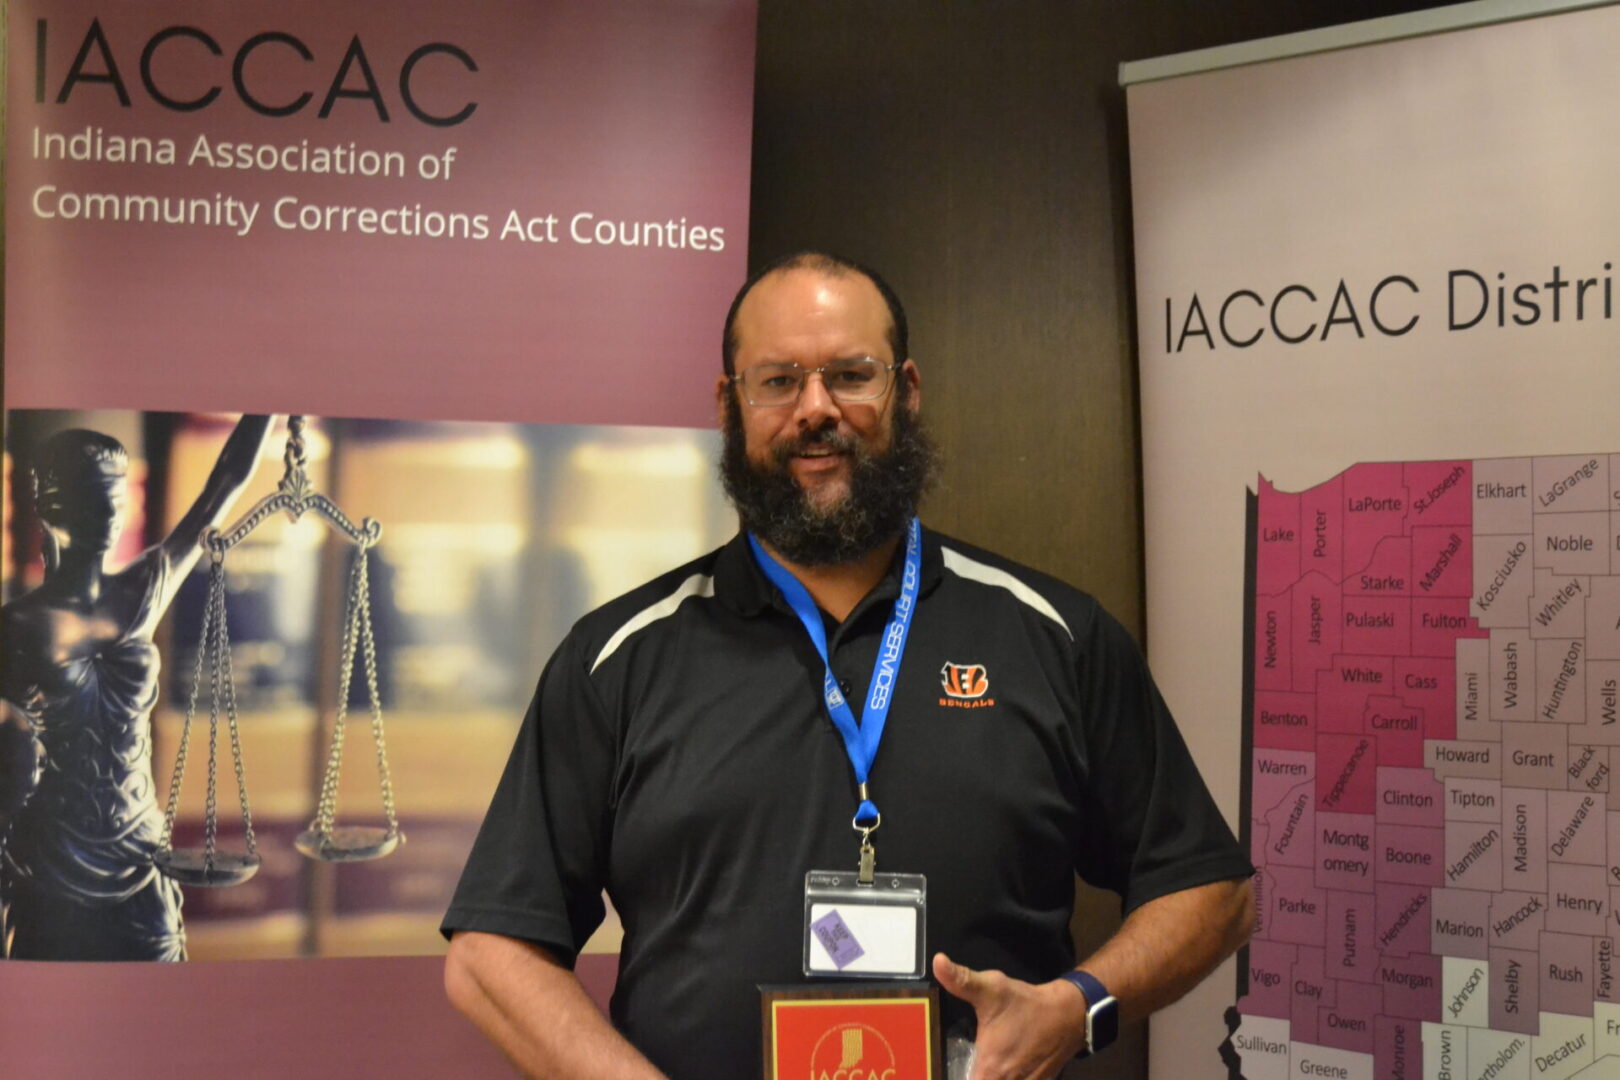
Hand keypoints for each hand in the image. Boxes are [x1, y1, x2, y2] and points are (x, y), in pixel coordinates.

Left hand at [932, 952, 1087, 1079]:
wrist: (1068, 1013)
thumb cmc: (1025, 1004)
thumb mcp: (991, 988)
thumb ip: (960, 980)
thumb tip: (937, 961)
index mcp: (990, 1068)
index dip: (956, 1079)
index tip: (941, 1070)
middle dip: (972, 1076)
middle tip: (961, 1063)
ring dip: (989, 1077)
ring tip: (981, 1064)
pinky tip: (1001, 1069)